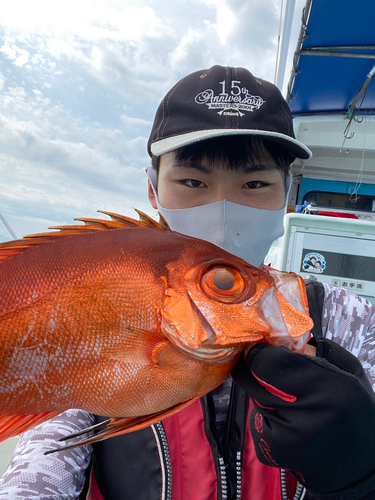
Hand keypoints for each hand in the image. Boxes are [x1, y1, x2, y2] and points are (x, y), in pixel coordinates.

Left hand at [231, 339, 374, 496]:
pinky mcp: (269, 450)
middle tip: (270, 365)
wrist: (357, 466)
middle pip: (253, 377)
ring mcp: (284, 438)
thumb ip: (313, 349)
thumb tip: (274, 337)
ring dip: (264, 391)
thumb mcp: (347, 370)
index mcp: (330, 390)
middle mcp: (304, 416)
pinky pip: (255, 417)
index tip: (264, 346)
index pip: (270, 361)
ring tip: (291, 401)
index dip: (262, 350)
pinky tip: (289, 421)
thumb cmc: (354, 410)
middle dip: (257, 367)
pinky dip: (267, 413)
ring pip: (253, 396)